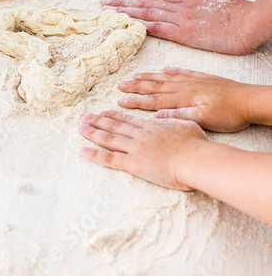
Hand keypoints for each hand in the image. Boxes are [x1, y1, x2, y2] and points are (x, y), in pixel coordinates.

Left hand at [79, 110, 206, 189]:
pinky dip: (95, 154)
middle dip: (99, 121)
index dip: (115, 115)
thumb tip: (162, 115)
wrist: (194, 158)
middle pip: (115, 126)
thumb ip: (172, 119)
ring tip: (81, 128)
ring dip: (93, 133)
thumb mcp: (186, 124)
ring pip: (109, 139)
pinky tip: (83, 151)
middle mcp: (140, 135)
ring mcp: (135, 148)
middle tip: (86, 117)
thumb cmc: (195, 144)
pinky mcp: (133, 163)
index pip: (129, 120)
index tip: (104, 112)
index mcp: (152, 126)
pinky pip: (109, 158)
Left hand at [102, 0, 259, 54]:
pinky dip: (141, 24)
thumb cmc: (239, 12)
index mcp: (188, 0)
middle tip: (104, 2)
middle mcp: (180, 7)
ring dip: (126, 11)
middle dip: (124, 2)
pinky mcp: (185, 32)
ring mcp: (181, 19)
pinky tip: (127, 24)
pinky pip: (158, 27)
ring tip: (109, 10)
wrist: (251, 21)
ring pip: (148, 12)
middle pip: (146, 2)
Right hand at [118, 67, 251, 131]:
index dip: (136, 100)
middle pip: (156, 86)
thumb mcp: (204, 119)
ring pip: (166, 77)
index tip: (121, 101)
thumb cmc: (228, 113)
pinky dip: (172, 70)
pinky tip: (166, 68)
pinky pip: (183, 72)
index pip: (154, 100)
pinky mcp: (203, 78)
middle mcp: (185, 86)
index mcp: (183, 98)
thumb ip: (180, 115)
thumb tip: (157, 115)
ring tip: (136, 75)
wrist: (248, 100)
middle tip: (121, 84)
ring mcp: (194, 80)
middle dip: (137, 86)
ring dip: (150, 77)